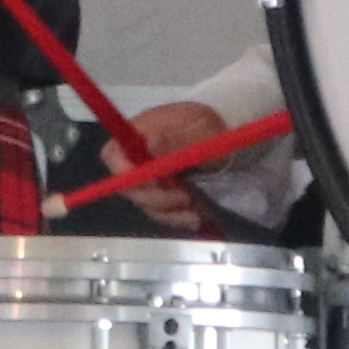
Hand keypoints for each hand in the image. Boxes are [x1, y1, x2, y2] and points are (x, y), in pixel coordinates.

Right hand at [103, 97, 229, 235]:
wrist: (236, 142)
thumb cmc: (218, 130)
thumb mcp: (203, 131)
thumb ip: (177, 140)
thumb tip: (149, 142)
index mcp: (143, 133)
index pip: (113, 154)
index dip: (123, 173)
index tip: (153, 183)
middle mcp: (141, 157)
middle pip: (128, 186)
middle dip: (155, 198)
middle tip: (186, 197)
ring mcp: (152, 178)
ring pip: (146, 204)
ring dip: (170, 212)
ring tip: (197, 210)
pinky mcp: (165, 194)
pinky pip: (161, 213)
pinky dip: (178, 219)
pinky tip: (197, 216)